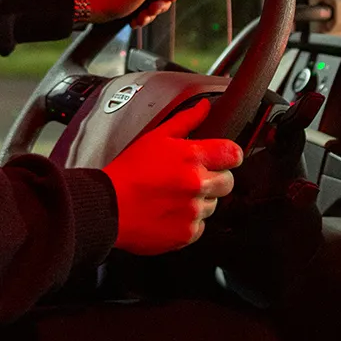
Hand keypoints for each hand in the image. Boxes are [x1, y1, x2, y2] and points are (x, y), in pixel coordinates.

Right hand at [103, 99, 242, 254]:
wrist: (107, 206)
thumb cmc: (128, 172)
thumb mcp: (156, 137)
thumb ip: (186, 120)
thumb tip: (204, 107)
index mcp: (192, 157)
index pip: (233, 154)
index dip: (229, 155)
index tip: (221, 158)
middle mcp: (197, 184)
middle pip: (228, 182)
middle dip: (215, 178)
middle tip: (191, 178)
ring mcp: (193, 211)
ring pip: (214, 205)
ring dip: (200, 201)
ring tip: (174, 196)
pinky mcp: (187, 233)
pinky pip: (200, 226)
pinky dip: (189, 222)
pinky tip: (170, 212)